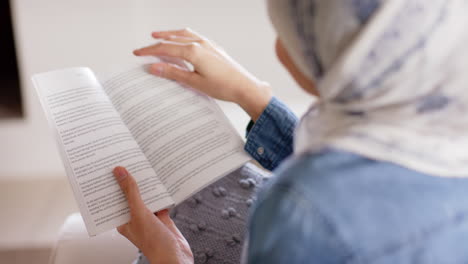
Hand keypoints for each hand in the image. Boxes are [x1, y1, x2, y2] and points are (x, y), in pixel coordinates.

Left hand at [113, 166, 192, 263]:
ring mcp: (149, 218)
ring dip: (147, 185)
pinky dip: (162, 192)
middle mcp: (135, 218)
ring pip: (146, 197)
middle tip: (129, 160)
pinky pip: (160, 201)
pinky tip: (163, 181)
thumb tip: (119, 172)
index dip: (112, 183)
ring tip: (145, 166)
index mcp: (123, 220)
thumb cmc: (154, 242)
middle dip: (130, 181)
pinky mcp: (163, 217)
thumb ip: (131, 192)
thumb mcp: (139, 213)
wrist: (175, 256)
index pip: (114, 198)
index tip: (110, 167)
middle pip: (130, 195)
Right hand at [133, 28, 271, 120]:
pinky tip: (183, 40)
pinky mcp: (214, 48)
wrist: (245, 87)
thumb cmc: (223, 87)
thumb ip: (173, 73)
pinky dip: (183, 36)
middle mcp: (200, 44)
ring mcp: (208, 45)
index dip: (149, 51)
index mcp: (193, 51)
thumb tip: (154, 67)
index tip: (137, 53)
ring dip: (170, 35)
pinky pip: (194, 36)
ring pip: (184, 34)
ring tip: (159, 35)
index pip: (165, 48)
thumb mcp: (194, 82)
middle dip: (156, 43)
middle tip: (143, 48)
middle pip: (172, 40)